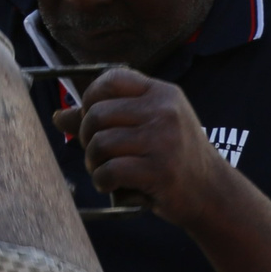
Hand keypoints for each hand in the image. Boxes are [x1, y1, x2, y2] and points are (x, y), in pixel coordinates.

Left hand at [54, 68, 231, 222]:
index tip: (93, 120)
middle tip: (96, 153)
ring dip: (94, 163)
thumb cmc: (174, 158)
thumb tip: (59, 117)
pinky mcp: (160, 170)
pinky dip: (103, 181)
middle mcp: (164, 111)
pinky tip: (112, 186)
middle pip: (98, 113)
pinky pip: (110, 170)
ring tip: (104, 171)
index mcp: (162, 93)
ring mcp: (163, 140)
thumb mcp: (148, 129)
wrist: (212, 192)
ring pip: (101, 143)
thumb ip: (107, 120)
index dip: (91, 98)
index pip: (111, 79)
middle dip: (87, 137)